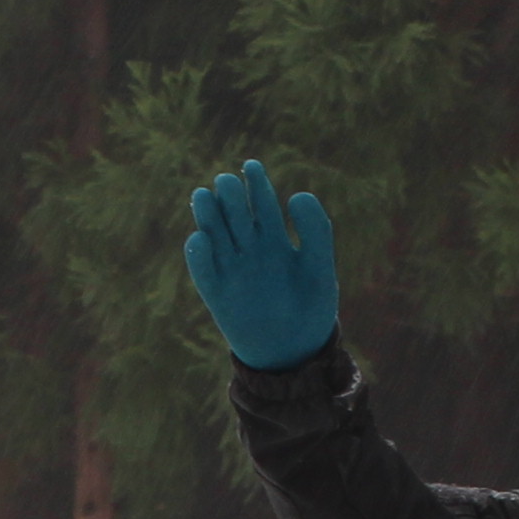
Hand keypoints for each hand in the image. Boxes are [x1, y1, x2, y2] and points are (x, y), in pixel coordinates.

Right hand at [183, 161, 340, 369]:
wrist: (294, 353)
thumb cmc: (311, 310)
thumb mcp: (320, 269)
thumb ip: (316, 232)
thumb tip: (296, 195)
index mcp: (275, 240)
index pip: (261, 203)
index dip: (256, 182)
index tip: (252, 165)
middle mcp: (249, 250)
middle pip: (233, 213)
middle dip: (228, 195)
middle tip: (226, 182)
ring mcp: (230, 269)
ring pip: (213, 233)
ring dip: (207, 214)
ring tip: (203, 195)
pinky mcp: (214, 291)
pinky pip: (201, 268)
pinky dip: (197, 253)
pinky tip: (201, 238)